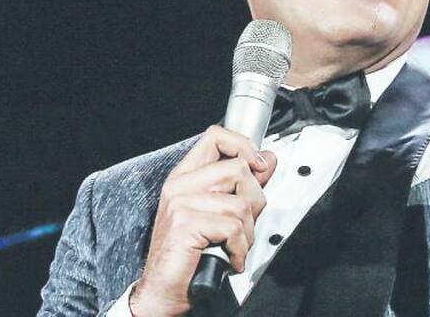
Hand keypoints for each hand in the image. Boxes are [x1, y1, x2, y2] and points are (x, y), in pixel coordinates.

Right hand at [129, 125, 276, 316]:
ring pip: (241, 202)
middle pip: (239, 169)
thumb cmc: (189, 255)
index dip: (243, 145)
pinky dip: (239, 249)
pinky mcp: (185, 224)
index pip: (216, 136)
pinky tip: (229, 258)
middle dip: (254, 201)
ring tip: (234, 246)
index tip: (258, 165)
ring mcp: (180, 203)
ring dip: (247, 232)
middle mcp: (180, 185)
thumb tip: (267, 159)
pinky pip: (233, 227)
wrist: (162, 292)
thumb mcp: (220, 212)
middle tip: (243, 225)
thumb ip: (243, 184)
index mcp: (186, 176)